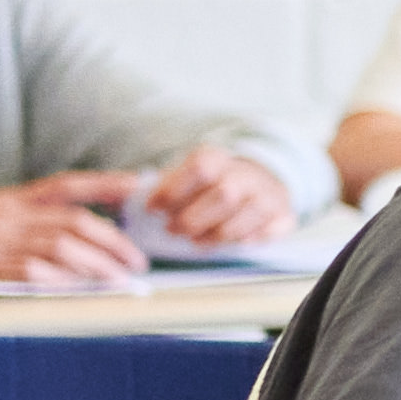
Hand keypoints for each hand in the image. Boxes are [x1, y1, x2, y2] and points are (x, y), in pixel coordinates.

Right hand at [0, 170, 151, 284]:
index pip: (65, 185)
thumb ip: (26, 216)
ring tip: (121, 280)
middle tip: (136, 261)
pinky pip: (34, 275)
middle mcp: (6, 218)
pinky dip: (66, 281)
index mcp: (8, 200)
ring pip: (61, 248)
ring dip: (99, 265)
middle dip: (113, 242)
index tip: (137, 186)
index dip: (105, 184)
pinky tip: (85, 290)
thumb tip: (78, 231)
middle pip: (74, 222)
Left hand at [138, 144, 292, 250]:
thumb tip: (117, 194)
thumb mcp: (182, 176)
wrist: (258, 181)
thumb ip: (152, 187)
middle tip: (174, 230)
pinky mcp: (283, 215)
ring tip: (197, 240)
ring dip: (216, 234)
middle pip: (223, 194)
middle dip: (193, 218)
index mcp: (217, 158)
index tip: (153, 209)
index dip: (173, 190)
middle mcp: (246, 173)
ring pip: (246, 214)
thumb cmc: (208, 186)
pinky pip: (269, 230)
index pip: (199, 169)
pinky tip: (232, 242)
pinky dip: (249, 239)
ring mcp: (268, 194)